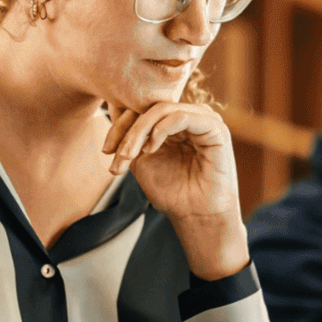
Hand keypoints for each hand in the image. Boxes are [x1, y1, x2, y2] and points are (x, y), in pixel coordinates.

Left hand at [102, 102, 248, 278]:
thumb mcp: (141, 159)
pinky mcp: (215, 127)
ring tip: (130, 155)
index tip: (106, 150)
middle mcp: (190, 115)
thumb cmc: (172, 191)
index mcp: (173, 121)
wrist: (195, 215)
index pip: (143, 108)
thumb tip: (111, 109)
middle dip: (127, 130)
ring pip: (162, 109)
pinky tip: (151, 149)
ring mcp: (203, 119)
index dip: (120, 124)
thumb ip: (130, 137)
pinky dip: (160, 130)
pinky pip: (181, 117)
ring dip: (139, 131)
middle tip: (116, 155)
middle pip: (149, 106)